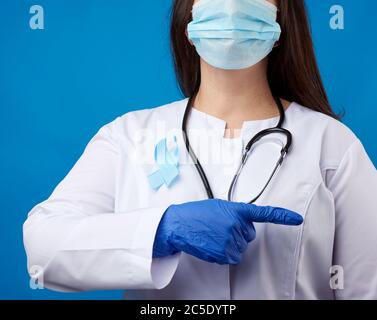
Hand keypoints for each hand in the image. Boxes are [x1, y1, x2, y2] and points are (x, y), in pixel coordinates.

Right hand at [153, 199, 302, 264]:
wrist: (178, 224)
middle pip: (248, 236)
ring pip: (240, 248)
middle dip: (237, 233)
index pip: (264, 213)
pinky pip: (232, 257)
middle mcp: (236, 224)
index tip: (296, 219)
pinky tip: (212, 245)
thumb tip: (242, 221)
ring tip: (213, 236)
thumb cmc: (195, 214)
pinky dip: (224, 254)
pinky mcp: (224, 252)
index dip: (282, 217)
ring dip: (229, 244)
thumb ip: (234, 212)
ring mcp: (231, 239)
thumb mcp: (218, 206)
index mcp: (236, 209)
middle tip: (220, 228)